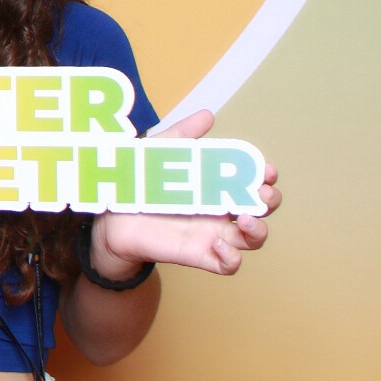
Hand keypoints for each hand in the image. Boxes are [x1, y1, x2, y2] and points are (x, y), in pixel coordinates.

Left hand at [93, 109, 277, 277]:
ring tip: (245, 219)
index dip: (266, 177)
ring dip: (258, 230)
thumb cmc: (140, 184)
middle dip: (269, 200)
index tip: (266, 170)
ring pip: (252, 239)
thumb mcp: (160, 153)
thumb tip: (208, 115)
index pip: (253, 182)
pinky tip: (219, 243)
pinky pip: (227, 265)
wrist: (111, 216)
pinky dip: (232, 258)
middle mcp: (220, 212)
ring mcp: (211, 235)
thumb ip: (183, 134)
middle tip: (260, 193)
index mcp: (216, 186)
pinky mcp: (197, 255)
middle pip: (262, 209)